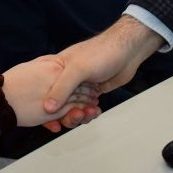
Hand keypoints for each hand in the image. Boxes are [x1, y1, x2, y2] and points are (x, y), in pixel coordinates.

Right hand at [42, 15, 163, 121]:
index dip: (45, 108)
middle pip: (59, 103)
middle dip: (66, 115)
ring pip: (73, 107)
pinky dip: (89, 112)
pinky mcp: (94, 89)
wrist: (128, 51)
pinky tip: (95, 112)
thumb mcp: (77, 70)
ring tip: (89, 114)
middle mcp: (67, 77)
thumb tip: (47, 108)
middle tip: (76, 117)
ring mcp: (81, 84)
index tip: (51, 122)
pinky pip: (86, 106)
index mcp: (57, 69)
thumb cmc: (101, 52)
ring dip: (80, 114)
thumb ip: (61, 89)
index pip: (44, 92)